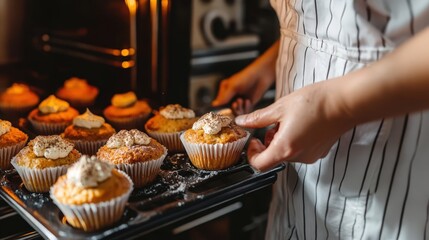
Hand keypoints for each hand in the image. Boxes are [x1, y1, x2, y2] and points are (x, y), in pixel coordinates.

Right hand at [211, 41, 278, 107]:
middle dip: (232, 108)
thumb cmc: (246, 77)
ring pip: (236, 112)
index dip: (221, 108)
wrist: (262, 76)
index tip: (224, 109)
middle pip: (228, 110)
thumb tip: (214, 105)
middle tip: (235, 103)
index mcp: (225, 90)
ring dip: (239, 108)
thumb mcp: (232, 86)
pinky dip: (246, 108)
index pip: (220, 103)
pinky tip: (248, 101)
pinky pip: (245, 112)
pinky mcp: (248, 105)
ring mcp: (240, 101)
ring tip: (242, 100)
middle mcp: (231, 96)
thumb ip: (224, 97)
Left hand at [235, 80, 353, 170]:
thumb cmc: (316, 103)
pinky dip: (294, 139)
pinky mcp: (319, 151)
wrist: (345, 102)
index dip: (252, 153)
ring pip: (287, 152)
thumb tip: (243, 122)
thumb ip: (258, 118)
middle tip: (273, 123)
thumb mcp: (279, 107)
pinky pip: (300, 150)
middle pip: (273, 157)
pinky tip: (300, 122)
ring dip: (281, 139)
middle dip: (268, 141)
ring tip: (288, 119)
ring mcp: (310, 155)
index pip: (259, 164)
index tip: (254, 139)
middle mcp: (298, 156)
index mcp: (285, 148)